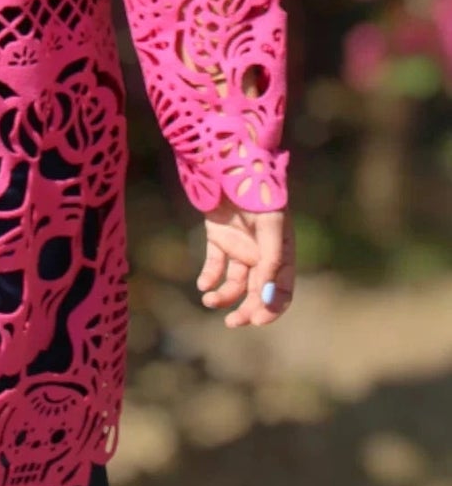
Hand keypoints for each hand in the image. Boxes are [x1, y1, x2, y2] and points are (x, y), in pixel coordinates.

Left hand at [196, 197, 295, 327]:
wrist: (229, 163)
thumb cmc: (256, 192)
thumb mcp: (270, 224)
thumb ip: (270, 259)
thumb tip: (266, 294)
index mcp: (281, 253)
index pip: (282, 290)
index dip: (272, 308)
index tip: (258, 320)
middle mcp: (261, 254)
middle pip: (257, 292)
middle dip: (247, 310)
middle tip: (233, 322)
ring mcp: (239, 247)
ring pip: (235, 283)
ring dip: (224, 296)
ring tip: (209, 301)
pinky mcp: (218, 238)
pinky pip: (215, 265)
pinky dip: (209, 277)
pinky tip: (203, 284)